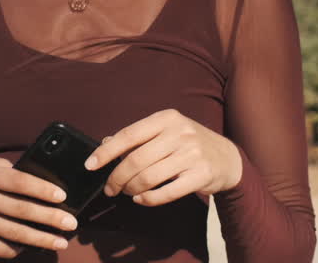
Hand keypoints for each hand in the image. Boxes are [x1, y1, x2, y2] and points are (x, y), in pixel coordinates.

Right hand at [0, 154, 77, 257]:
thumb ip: (9, 171)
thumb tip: (43, 184)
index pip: (17, 182)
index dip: (41, 190)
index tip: (62, 196)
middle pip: (17, 210)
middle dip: (48, 218)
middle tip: (70, 224)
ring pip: (10, 232)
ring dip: (38, 239)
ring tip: (59, 241)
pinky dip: (16, 249)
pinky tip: (32, 247)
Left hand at [84, 109, 242, 206]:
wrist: (227, 157)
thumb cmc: (189, 143)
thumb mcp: (166, 131)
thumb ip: (138, 137)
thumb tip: (105, 143)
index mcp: (166, 118)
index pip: (128, 135)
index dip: (106, 152)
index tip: (90, 165)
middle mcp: (180, 133)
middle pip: (136, 160)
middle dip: (117, 178)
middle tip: (110, 188)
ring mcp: (192, 154)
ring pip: (149, 177)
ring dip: (131, 189)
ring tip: (127, 192)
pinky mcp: (201, 175)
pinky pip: (166, 192)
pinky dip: (148, 199)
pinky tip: (141, 199)